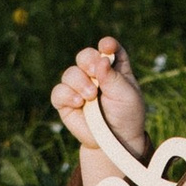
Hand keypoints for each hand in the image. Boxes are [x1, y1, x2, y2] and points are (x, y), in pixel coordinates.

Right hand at [50, 35, 147, 179]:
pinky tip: (78, 102)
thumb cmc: (125, 115)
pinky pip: (59, 92)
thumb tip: (101, 60)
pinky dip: (67, 94)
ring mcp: (79, 87)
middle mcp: (95, 74)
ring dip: (79, 81)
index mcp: (114, 68)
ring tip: (90, 95)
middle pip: (85, 56)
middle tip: (94, 71)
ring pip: (70, 73)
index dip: (107, 45)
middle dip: (88, 60)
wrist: (114, 140)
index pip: (109, 48)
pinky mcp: (66, 102)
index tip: (106, 47)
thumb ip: (113, 77)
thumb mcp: (126, 95)